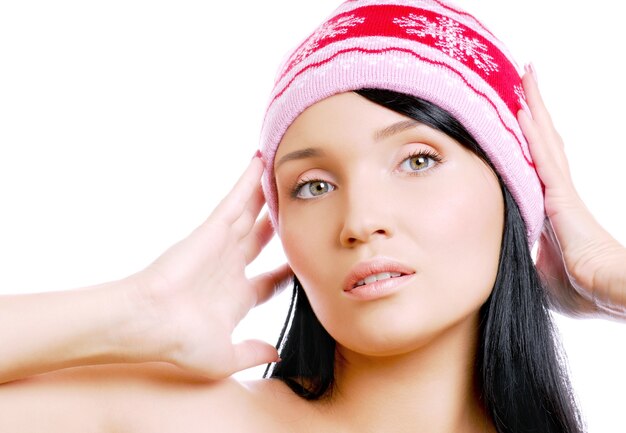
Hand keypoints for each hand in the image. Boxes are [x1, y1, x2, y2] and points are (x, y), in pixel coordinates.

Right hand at [130, 156, 291, 377]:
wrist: (150, 322)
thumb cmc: (179, 342)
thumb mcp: (224, 357)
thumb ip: (252, 354)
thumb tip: (277, 355)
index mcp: (236, 297)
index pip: (271, 281)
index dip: (288, 272)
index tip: (305, 263)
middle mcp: (230, 268)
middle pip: (261, 240)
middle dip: (278, 225)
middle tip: (296, 209)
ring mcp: (221, 246)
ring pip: (250, 215)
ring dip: (266, 195)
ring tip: (284, 176)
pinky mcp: (210, 229)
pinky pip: (234, 200)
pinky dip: (248, 182)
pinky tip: (261, 162)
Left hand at [518, 66, 625, 319]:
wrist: (603, 292)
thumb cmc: (579, 285)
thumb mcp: (541, 267)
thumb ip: (527, 252)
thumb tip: (506, 251)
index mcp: (550, 205)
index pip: (535, 161)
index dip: (527, 136)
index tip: (515, 114)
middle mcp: (556, 190)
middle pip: (542, 140)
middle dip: (532, 108)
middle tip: (521, 77)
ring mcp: (559, 189)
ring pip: (543, 139)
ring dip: (533, 107)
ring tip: (524, 76)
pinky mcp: (560, 195)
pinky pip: (541, 157)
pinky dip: (531, 133)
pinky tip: (522, 109)